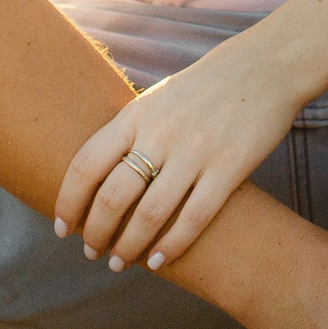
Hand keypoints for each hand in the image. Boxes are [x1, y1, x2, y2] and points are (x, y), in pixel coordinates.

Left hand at [54, 37, 307, 273]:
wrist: (265, 66)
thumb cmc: (205, 88)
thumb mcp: (158, 99)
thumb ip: (130, 132)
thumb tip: (96, 174)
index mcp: (136, 115)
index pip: (86, 165)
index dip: (68, 203)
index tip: (62, 229)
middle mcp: (161, 133)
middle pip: (113, 196)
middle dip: (96, 233)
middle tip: (92, 252)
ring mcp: (196, 150)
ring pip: (150, 213)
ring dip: (129, 246)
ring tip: (121, 263)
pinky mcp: (230, 166)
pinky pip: (194, 216)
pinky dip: (172, 245)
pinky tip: (159, 260)